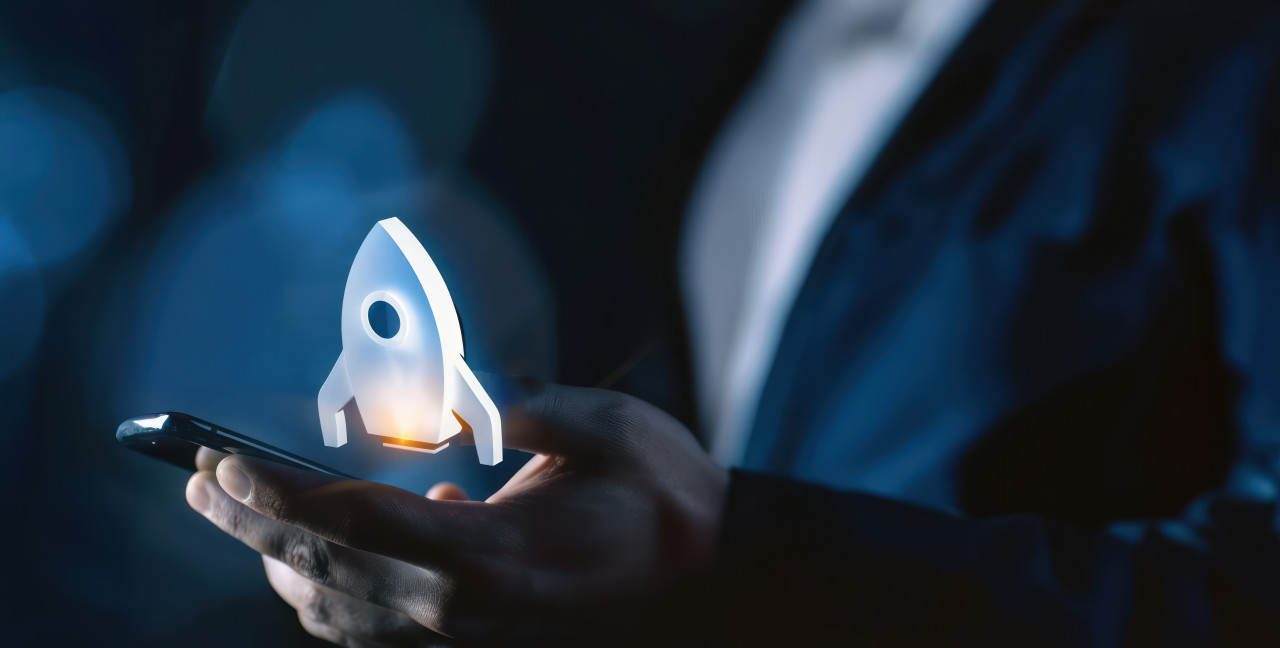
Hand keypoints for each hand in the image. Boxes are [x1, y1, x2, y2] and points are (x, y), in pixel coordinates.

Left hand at [186, 384, 729, 643]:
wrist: (717, 577)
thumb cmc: (667, 496)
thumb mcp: (600, 429)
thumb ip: (507, 407)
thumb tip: (421, 397)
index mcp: (490, 554)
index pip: (354, 523)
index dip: (279, 491)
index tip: (220, 458)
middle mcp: (462, 606)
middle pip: (325, 569)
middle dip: (250, 523)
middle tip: (197, 482)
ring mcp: (465, 631)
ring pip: (338, 609)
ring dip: (279, 557)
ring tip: (241, 511)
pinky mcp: (473, 632)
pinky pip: (373, 624)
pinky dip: (329, 588)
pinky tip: (331, 546)